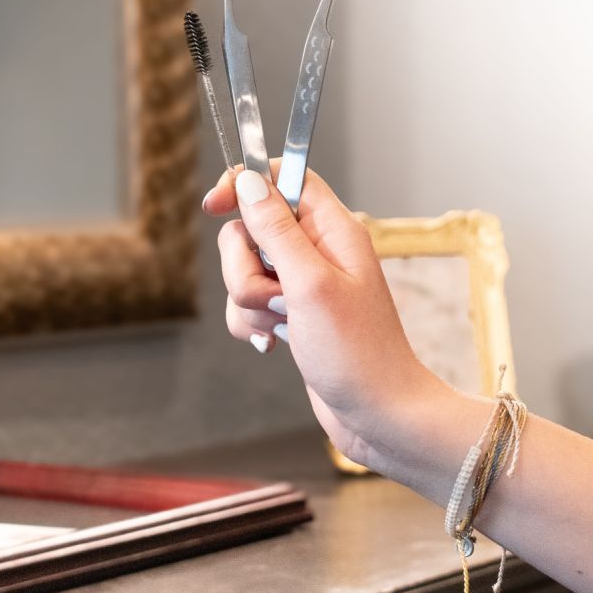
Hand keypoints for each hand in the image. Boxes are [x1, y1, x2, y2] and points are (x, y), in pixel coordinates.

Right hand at [203, 162, 439, 467]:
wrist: (377, 415)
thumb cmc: (357, 352)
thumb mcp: (310, 284)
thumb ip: (276, 230)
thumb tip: (248, 181)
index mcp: (332, 229)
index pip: (284, 177)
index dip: (246, 183)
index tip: (215, 206)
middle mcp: (317, 249)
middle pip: (251, 228)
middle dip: (245, 266)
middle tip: (276, 296)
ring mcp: (302, 283)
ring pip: (244, 269)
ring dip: (248, 301)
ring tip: (282, 326)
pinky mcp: (291, 312)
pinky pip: (248, 303)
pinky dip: (251, 322)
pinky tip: (275, 344)